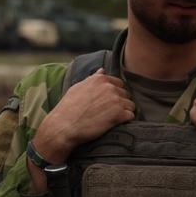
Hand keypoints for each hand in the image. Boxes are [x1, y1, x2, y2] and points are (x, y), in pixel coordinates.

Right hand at [29, 69, 133, 189]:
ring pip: (131, 105)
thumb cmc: (68, 108)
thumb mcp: (78, 88)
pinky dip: (126, 120)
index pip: (119, 83)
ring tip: (114, 119)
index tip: (109, 102)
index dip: (116, 93)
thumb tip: (102, 70)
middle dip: (121, 102)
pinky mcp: (119, 114)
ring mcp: (116, 100)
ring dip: (125, 112)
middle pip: (126, 94)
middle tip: (111, 112)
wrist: (64, 126)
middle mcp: (110, 87)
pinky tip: (117, 124)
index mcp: (100, 79)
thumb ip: (93, 79)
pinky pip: (131, 116)